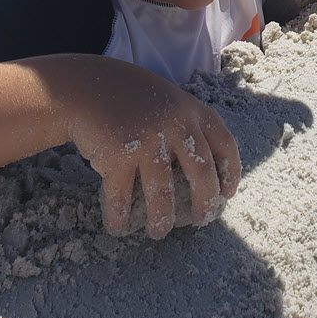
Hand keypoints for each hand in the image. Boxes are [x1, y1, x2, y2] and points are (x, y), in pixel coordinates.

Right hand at [61, 58, 240, 238]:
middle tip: (200, 221)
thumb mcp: (169, 100)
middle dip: (204, 204)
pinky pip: (122, 198)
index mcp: (192, 110)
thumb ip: (187, 126)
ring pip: (163, 195)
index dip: (230, 172)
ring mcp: (147, 141)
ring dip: (161, 220)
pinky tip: (119, 226)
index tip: (227, 194)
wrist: (86, 86)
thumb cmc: (131, 96)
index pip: (225, 144)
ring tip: (158, 232)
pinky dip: (120, 218)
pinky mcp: (118, 156)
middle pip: (201, 174)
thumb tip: (206, 172)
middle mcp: (175, 125)